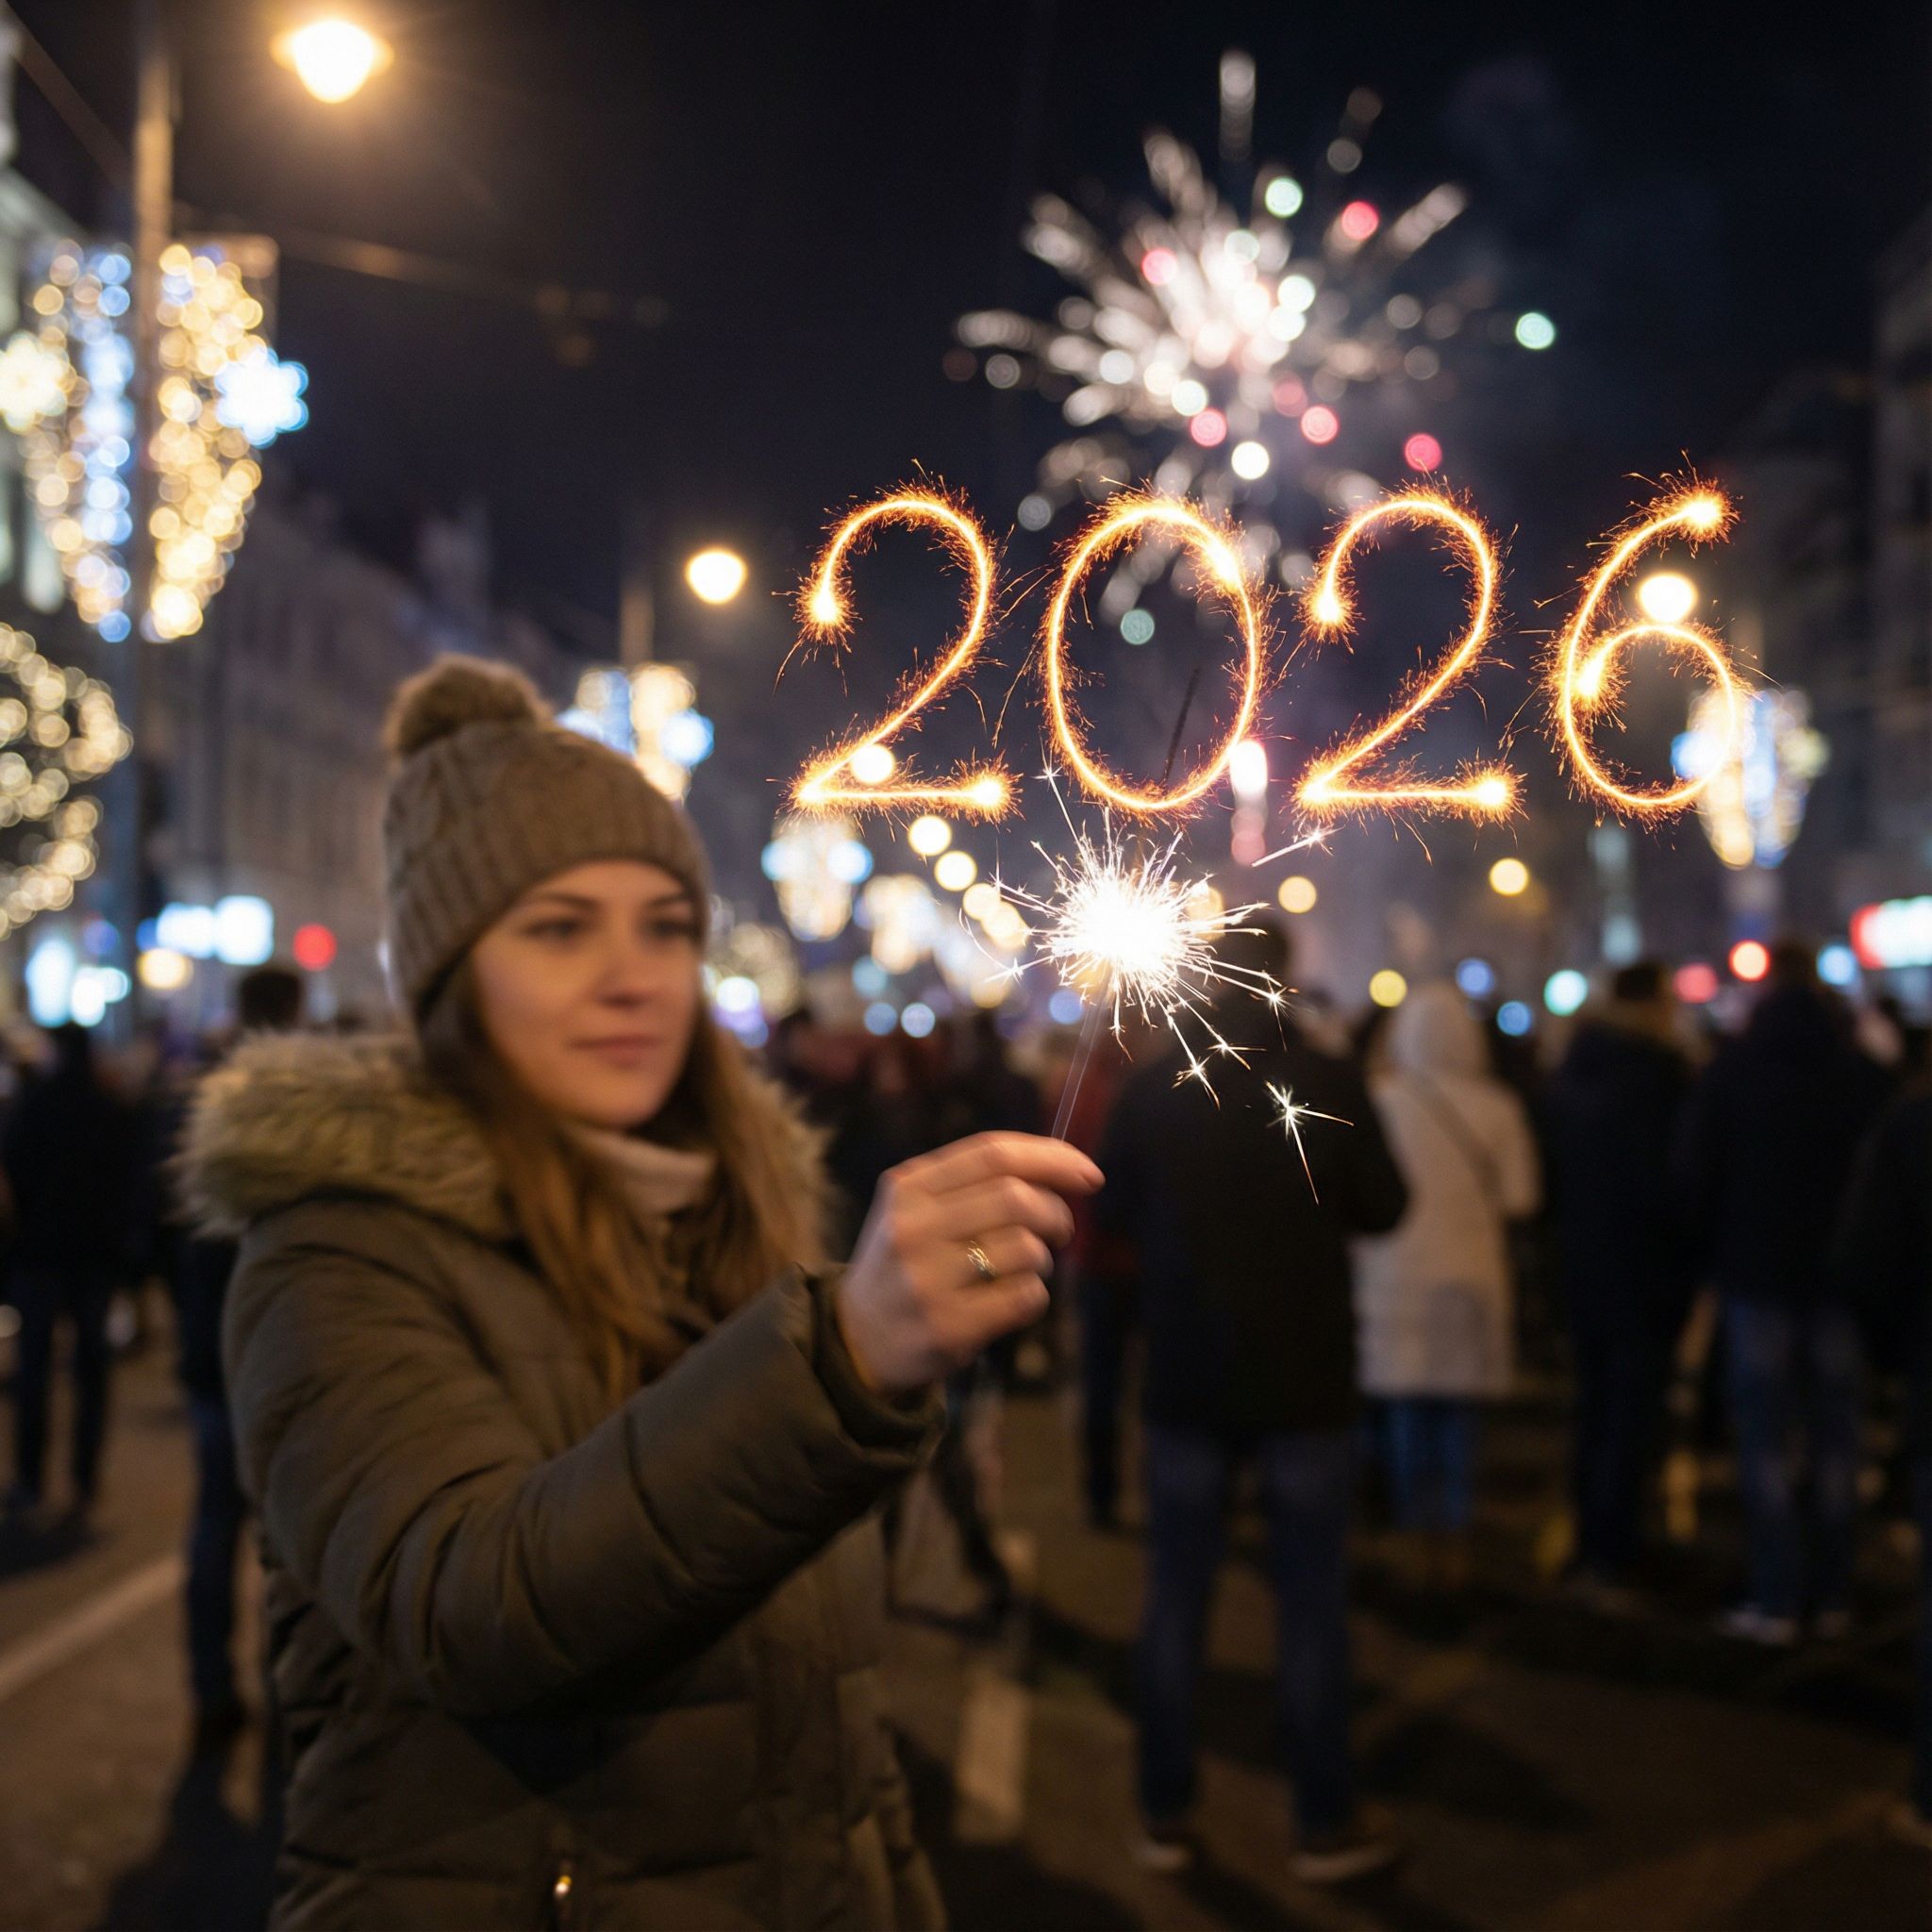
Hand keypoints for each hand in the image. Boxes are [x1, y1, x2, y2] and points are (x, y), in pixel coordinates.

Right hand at [835, 1133, 1102, 1396]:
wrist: (858, 1338)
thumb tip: (1069, 1169)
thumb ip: (979, 1182)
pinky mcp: (947, 1327)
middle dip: (1055, 1212)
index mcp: (908, 1187)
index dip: (1051, 1158)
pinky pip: (1026, 1297)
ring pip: (1027, 1249)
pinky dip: (1034, 1295)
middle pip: (1016, 1198)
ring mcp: (927, 1280)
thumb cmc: (910, 1261)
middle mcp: (912, 1228)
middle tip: (1059, 1230)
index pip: (992, 1154)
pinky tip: (1010, 1299)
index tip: (1088, 1173)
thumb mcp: (919, 1208)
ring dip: (1043, 1258)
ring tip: (1023, 1268)